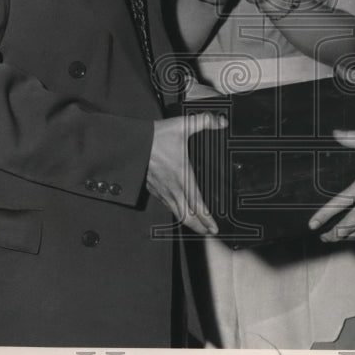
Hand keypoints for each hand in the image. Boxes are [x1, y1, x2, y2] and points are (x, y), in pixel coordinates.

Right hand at [147, 112, 227, 234]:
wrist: (133, 142)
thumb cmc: (157, 136)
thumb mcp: (183, 125)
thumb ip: (204, 121)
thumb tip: (222, 122)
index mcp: (182, 175)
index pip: (196, 203)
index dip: (206, 218)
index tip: (213, 227)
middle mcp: (172, 186)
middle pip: (187, 215)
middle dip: (199, 226)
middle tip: (210, 232)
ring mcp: (162, 189)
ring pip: (176, 212)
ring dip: (188, 222)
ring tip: (198, 228)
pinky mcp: (153, 188)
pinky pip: (166, 204)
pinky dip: (176, 212)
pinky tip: (179, 212)